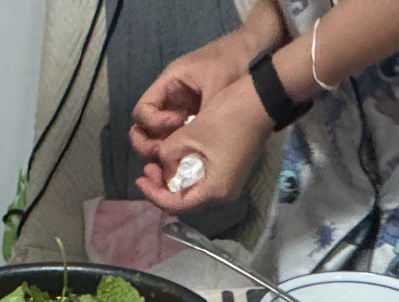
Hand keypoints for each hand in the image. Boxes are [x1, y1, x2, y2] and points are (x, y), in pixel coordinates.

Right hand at [129, 33, 251, 159]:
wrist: (255, 52)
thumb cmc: (234, 61)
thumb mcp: (217, 87)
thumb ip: (201, 115)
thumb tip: (188, 143)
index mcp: (168, 83)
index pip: (143, 110)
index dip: (154, 123)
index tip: (179, 123)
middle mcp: (169, 97)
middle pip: (144, 127)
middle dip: (150, 143)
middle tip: (169, 152)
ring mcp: (180, 108)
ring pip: (158, 134)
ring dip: (165, 147)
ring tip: (183, 151)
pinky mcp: (192, 117)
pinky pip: (177, 136)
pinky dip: (179, 146)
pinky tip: (194, 149)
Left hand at [135, 74, 277, 213]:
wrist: (262, 100)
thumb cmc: (227, 117)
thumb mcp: (189, 135)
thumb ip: (168, 153)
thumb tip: (162, 162)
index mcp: (215, 190)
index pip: (177, 204)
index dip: (154, 194)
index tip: (140, 180)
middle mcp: (223, 193)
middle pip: (185, 200)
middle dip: (163, 187)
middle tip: (147, 169)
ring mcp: (229, 183)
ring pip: (193, 189)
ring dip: (174, 178)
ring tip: (158, 163)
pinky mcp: (231, 171)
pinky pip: (203, 179)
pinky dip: (187, 172)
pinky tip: (176, 159)